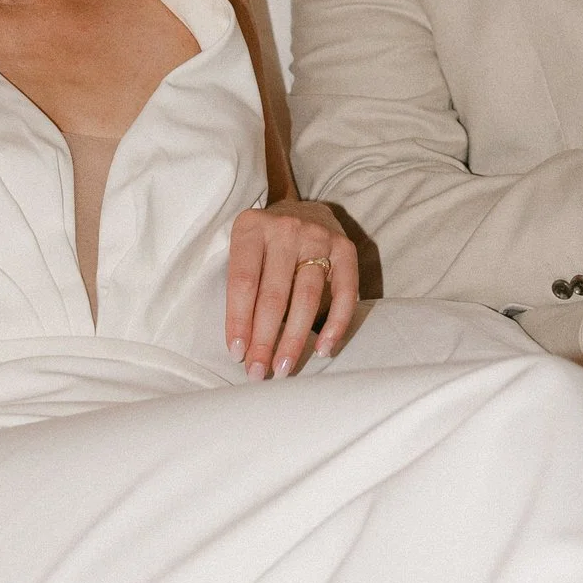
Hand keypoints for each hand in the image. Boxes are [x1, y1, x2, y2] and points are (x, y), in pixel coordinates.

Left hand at [228, 200, 359, 379]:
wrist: (299, 210)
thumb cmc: (264, 243)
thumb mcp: (242, 251)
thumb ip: (241, 287)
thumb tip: (242, 347)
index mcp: (251, 228)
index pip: (243, 281)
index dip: (239, 320)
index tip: (236, 354)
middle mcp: (286, 230)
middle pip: (274, 294)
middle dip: (265, 339)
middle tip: (258, 372)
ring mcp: (318, 237)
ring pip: (307, 297)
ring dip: (295, 338)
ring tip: (283, 367)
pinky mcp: (345, 248)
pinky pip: (344, 292)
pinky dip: (336, 324)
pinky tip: (323, 349)